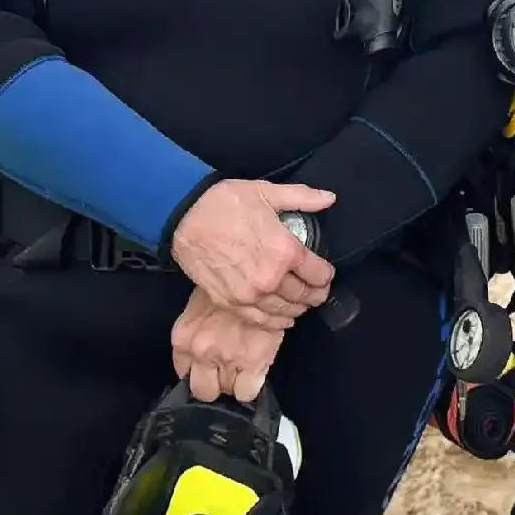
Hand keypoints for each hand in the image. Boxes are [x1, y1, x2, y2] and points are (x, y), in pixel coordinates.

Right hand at [169, 180, 336, 324]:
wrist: (185, 216)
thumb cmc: (226, 202)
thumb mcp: (267, 192)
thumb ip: (303, 197)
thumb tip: (330, 198)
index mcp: (285, 251)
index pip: (319, 274)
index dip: (326, 275)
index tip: (325, 274)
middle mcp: (271, 278)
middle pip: (304, 295)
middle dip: (315, 294)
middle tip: (318, 293)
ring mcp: (249, 295)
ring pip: (284, 311)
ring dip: (297, 309)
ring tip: (302, 304)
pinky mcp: (230, 302)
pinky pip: (260, 320)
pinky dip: (275, 322)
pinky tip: (282, 319)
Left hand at [173, 285, 285, 403]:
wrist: (255, 269)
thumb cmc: (227, 282)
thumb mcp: (200, 303)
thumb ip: (197, 331)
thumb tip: (204, 349)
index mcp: (183, 338)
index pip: (184, 375)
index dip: (200, 373)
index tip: (210, 368)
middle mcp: (200, 351)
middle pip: (204, 391)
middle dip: (216, 383)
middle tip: (228, 370)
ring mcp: (226, 357)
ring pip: (227, 393)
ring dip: (236, 383)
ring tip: (245, 366)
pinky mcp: (253, 360)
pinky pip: (247, 392)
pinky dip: (252, 385)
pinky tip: (257, 370)